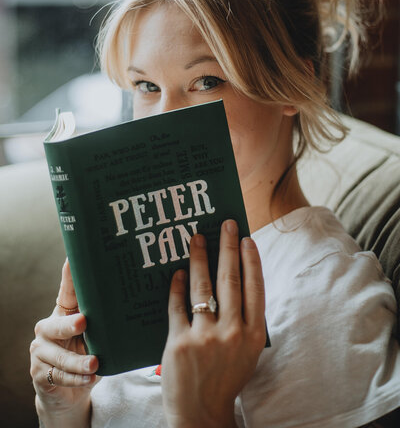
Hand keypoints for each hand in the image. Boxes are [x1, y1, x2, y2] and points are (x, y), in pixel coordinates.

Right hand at [30, 259, 98, 420]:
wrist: (67, 391)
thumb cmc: (86, 353)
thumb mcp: (95, 335)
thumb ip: (104, 321)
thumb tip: (136, 303)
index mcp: (63, 312)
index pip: (66, 291)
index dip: (69, 275)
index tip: (72, 258)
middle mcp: (47, 328)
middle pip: (58, 324)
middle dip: (70, 324)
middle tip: (84, 322)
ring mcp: (40, 350)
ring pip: (60, 356)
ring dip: (79, 361)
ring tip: (95, 364)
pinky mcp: (39, 372)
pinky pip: (59, 375)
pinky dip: (76, 379)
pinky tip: (90, 379)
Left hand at [161, 220, 265, 427]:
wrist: (202, 414)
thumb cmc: (226, 378)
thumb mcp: (247, 352)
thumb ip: (244, 320)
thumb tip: (236, 279)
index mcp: (254, 335)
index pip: (255, 288)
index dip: (251, 260)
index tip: (247, 238)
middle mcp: (232, 334)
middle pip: (230, 280)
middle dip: (228, 248)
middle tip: (225, 224)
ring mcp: (205, 338)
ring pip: (203, 287)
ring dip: (200, 258)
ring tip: (196, 238)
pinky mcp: (180, 343)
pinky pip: (178, 306)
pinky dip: (177, 286)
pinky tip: (177, 272)